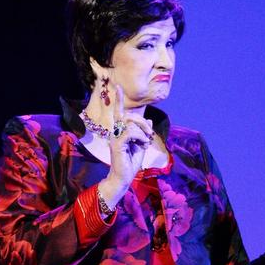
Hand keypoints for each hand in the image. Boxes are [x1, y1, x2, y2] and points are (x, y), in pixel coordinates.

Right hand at [97, 83, 154, 205]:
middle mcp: (115, 132)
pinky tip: (142, 145)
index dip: (118, 99)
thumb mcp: (141, 145)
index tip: (118, 86)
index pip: (119, 113)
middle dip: (142, 121)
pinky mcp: (117, 144)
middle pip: (128, 116)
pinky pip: (130, 132)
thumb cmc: (131, 163)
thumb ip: (144, 132)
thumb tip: (149, 120)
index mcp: (120, 131)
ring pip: (130, 123)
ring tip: (145, 142)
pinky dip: (140, 137)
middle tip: (149, 133)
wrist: (124, 178)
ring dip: (143, 131)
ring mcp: (115, 138)